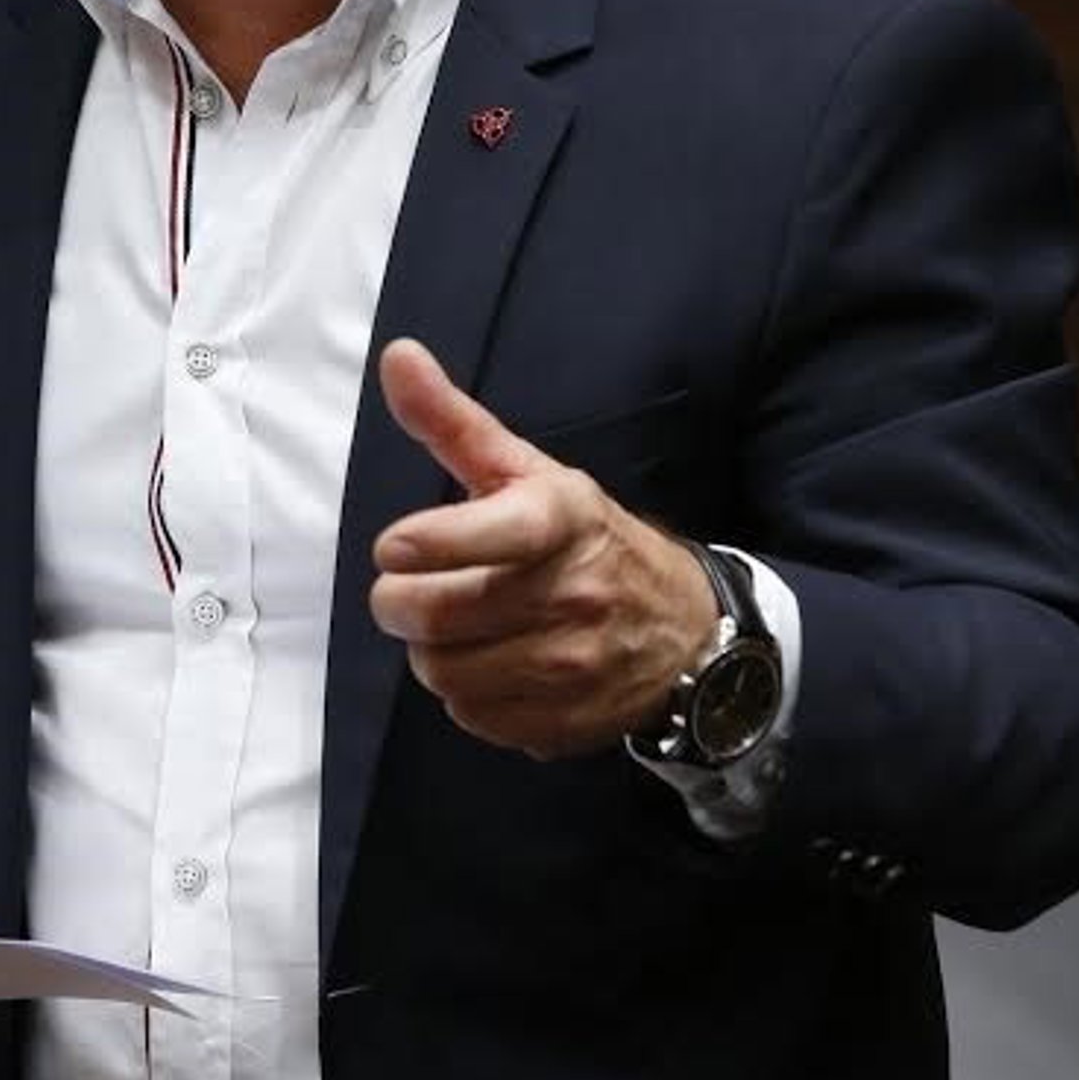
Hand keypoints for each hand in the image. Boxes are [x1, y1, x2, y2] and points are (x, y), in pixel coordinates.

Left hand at [369, 338, 716, 756]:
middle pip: (441, 615)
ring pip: (447, 672)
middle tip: (402, 588)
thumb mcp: (528, 472)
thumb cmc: (584, 537)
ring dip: (430, 651)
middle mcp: (576, 593)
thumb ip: (452, 420)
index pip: (494, 532)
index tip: (393, 546)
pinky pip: (475, 717)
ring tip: (450, 625)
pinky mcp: (569, 723)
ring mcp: (576, 666)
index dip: (431, 543)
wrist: (685, 627)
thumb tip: (396, 355)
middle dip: (400, 602)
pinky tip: (486, 663)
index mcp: (563, 519)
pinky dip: (465, 693)